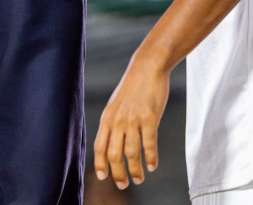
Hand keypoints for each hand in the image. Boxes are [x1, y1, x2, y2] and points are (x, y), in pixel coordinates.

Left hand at [93, 49, 171, 188]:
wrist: (147, 67)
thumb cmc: (134, 87)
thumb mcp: (117, 104)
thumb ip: (114, 122)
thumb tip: (114, 142)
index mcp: (107, 118)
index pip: (99, 146)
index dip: (100, 164)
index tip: (103, 177)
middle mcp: (117, 121)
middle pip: (114, 155)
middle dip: (118, 174)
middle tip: (123, 185)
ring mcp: (133, 120)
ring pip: (131, 153)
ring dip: (135, 170)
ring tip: (140, 179)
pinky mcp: (149, 118)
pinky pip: (149, 144)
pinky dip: (151, 158)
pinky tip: (153, 165)